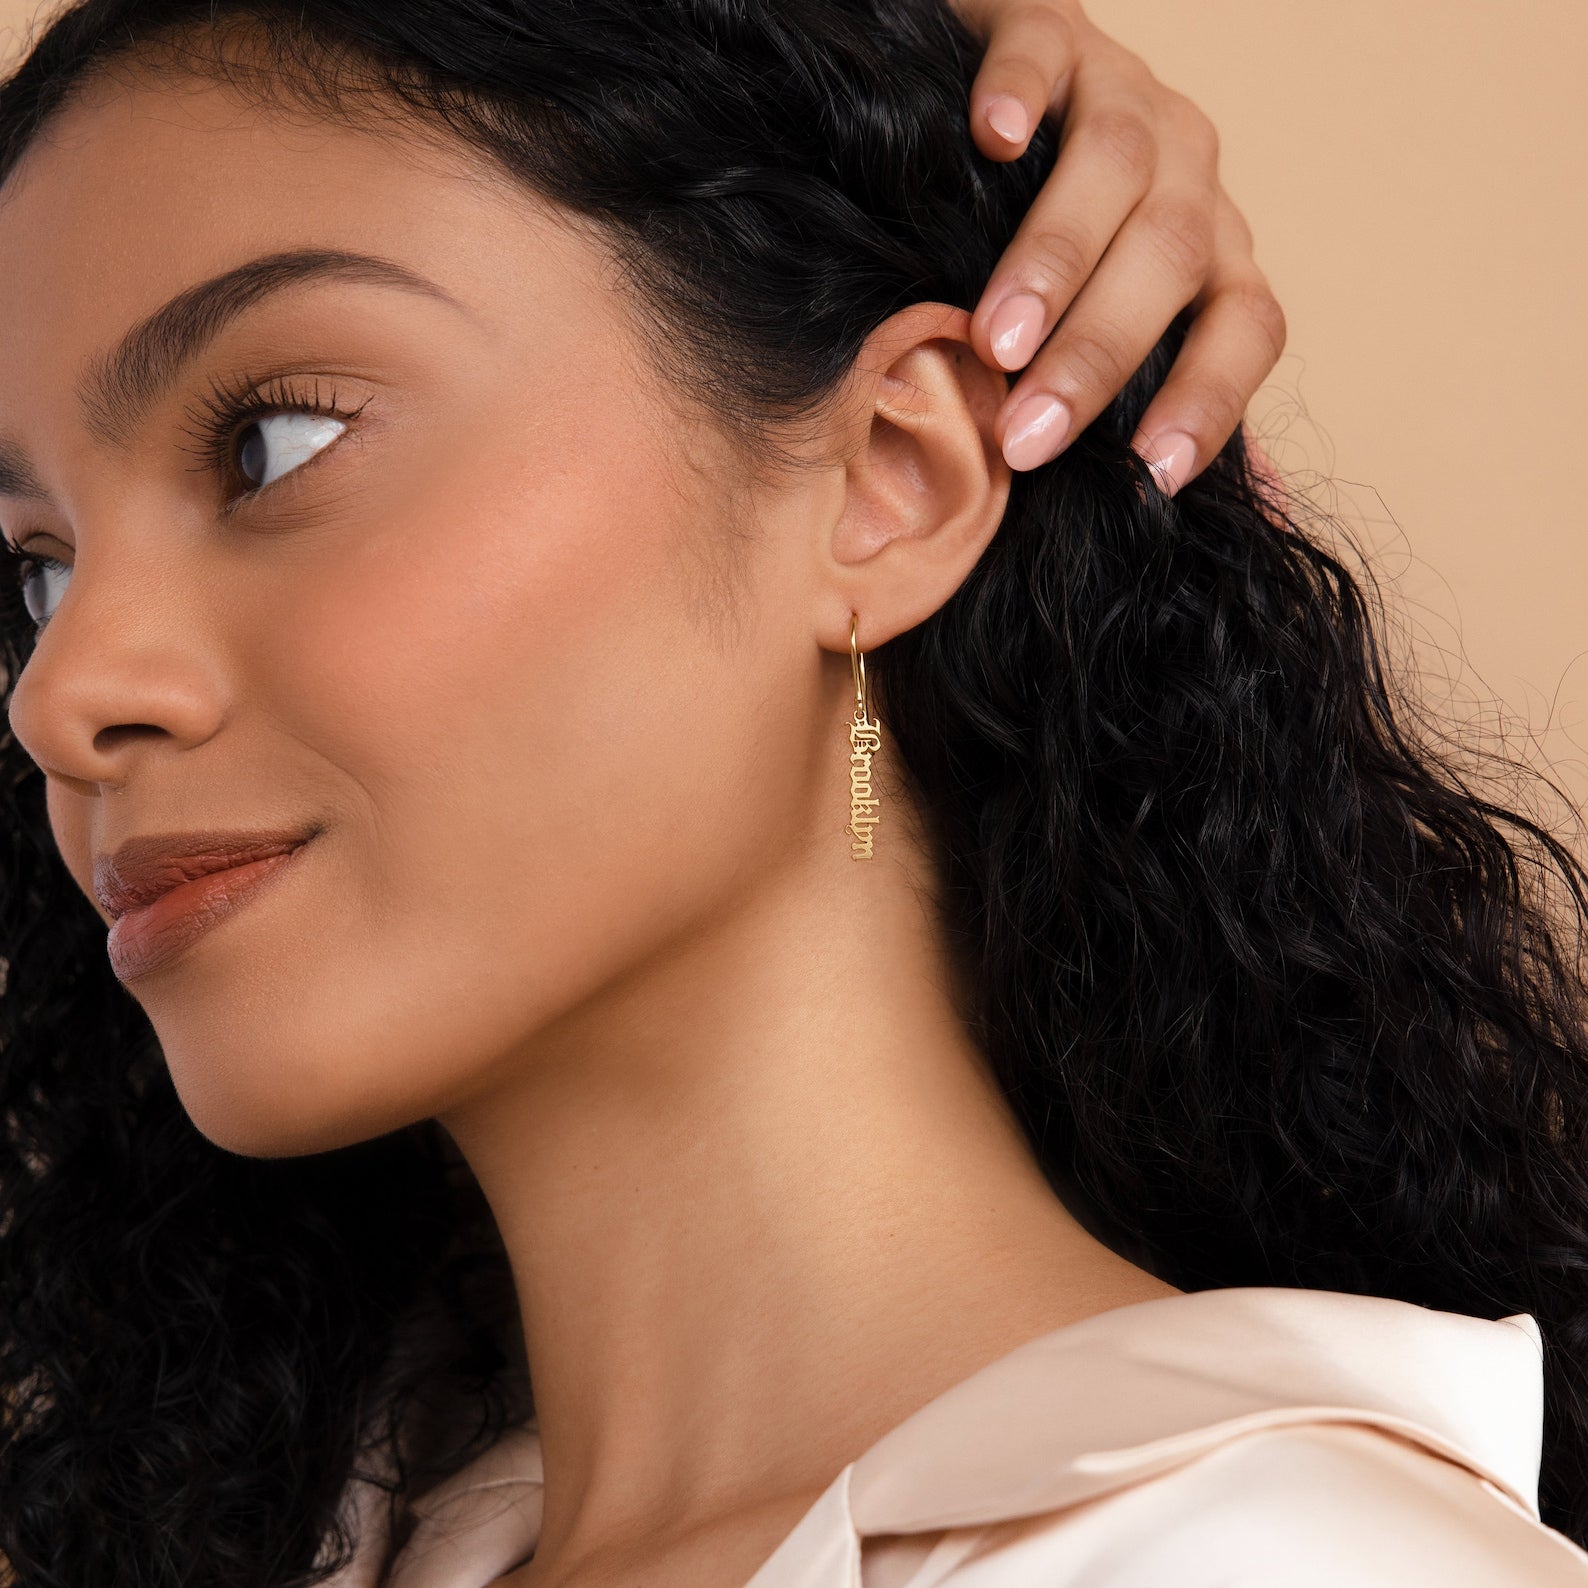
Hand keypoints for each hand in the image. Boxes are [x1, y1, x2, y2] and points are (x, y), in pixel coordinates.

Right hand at [949, 0, 1286, 495]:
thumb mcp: (1104, 330)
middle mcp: (1186, 170)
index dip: (1211, 398)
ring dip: (1057, 259)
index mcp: (1210, 250)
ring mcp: (1120, 93)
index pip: (1247, 323)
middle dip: (1099, 354)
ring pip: (1118, 165)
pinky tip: (988, 141)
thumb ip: (1144, 402)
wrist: (987, 104)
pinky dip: (1019, 93)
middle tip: (1026, 436)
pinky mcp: (1046, 29)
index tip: (1149, 475)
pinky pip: (1044, 54)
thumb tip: (1225, 514)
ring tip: (995, 337)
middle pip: (1174, 255)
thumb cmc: (1041, 251)